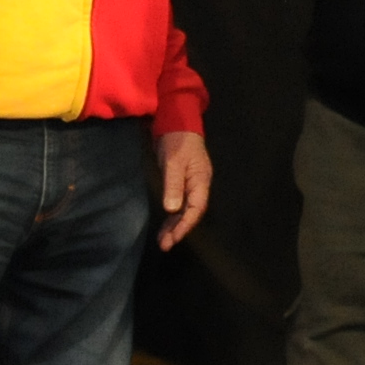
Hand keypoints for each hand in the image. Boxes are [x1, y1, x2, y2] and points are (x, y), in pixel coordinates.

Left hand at [153, 127, 211, 248]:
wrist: (177, 120)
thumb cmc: (177, 139)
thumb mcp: (174, 161)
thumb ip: (173, 184)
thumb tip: (172, 209)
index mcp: (201, 181)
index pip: (196, 208)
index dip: (185, 225)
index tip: (174, 238)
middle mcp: (198, 185)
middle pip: (191, 213)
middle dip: (179, 230)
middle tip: (165, 245)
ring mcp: (190, 184)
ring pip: (184, 210)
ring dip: (174, 225)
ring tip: (163, 241)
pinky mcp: (180, 182)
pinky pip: (178, 203)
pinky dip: (171, 215)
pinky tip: (165, 225)